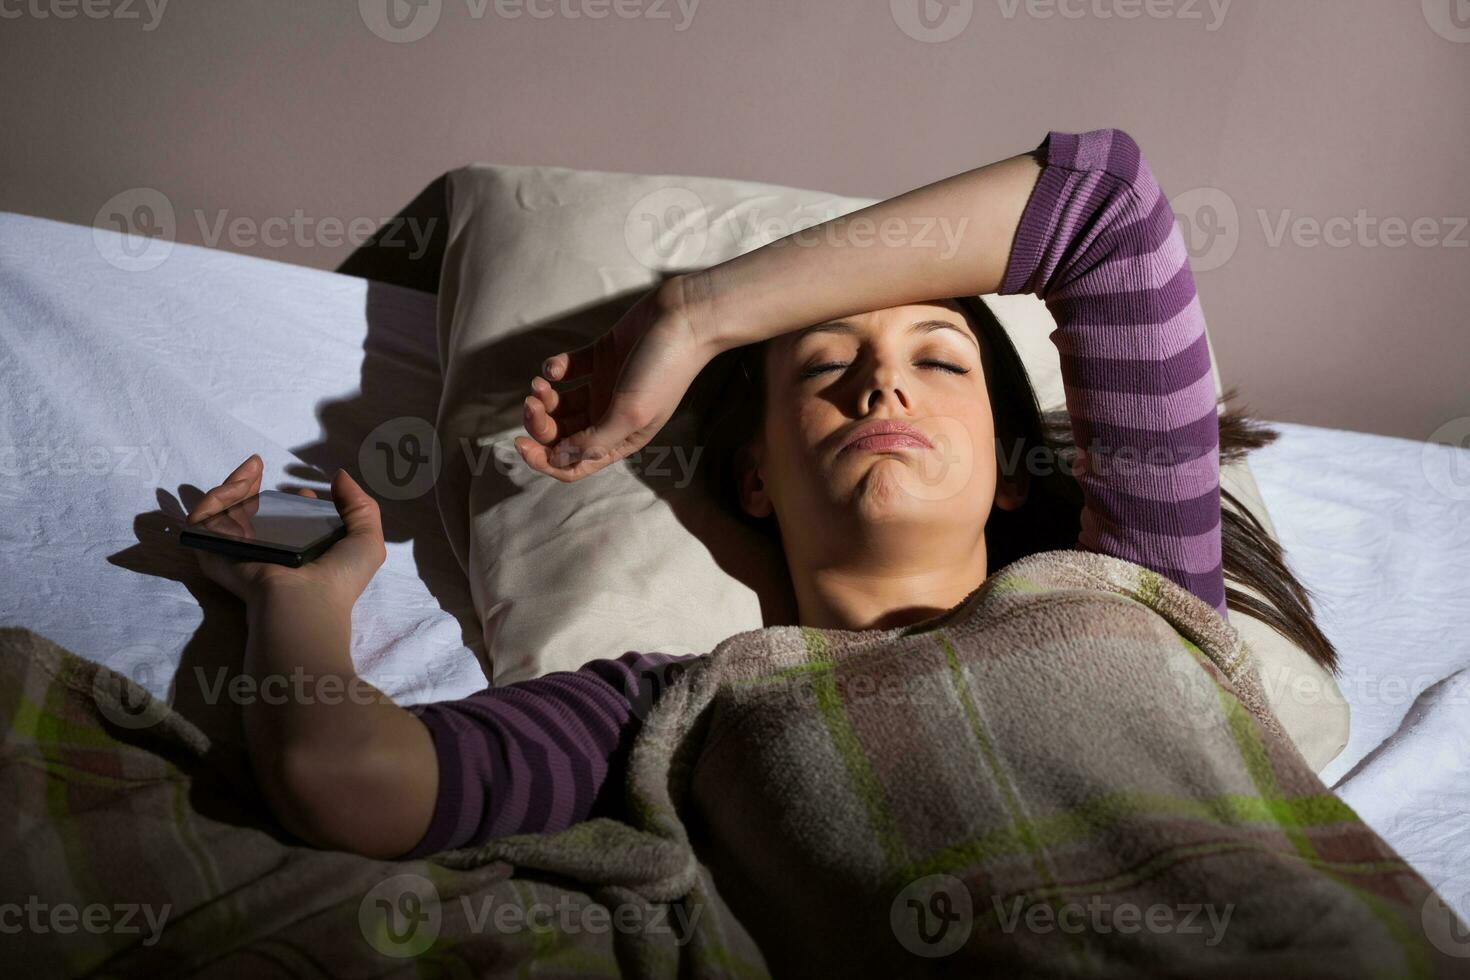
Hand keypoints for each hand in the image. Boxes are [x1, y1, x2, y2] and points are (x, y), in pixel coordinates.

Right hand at [185, 454, 386, 605]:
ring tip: (250, 470)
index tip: (303, 492)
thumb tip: (338, 475)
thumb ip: (359, 504)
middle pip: (247, 512)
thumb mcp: (366, 539)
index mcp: (294, 550)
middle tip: (257, 467)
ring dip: (231, 486)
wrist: (307, 601)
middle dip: (248, 485)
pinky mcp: (215, 553)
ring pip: (222, 512)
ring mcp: (238, 551)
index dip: (290, 501)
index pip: (282, 522)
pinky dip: (214, 500)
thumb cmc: (339, 576)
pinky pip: (203, 522)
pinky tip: (236, 486)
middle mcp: (265, 550)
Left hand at [514, 277, 716, 481]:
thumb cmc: (663, 370)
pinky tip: (556, 366)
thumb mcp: (629, 414)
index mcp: (620, 438)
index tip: (522, 444)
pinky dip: (554, 370)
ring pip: (560, 405)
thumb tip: (558, 459)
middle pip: (561, 434)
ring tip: (540, 384)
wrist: (684, 318)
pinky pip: (566, 372)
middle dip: (540, 424)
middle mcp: (610, 416)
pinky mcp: (599, 358)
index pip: (574, 464)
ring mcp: (603, 387)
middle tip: (531, 404)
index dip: (545, 461)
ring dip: (544, 399)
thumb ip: (593, 441)